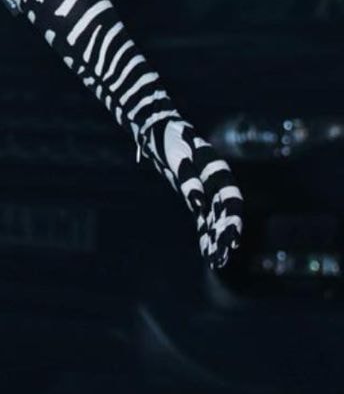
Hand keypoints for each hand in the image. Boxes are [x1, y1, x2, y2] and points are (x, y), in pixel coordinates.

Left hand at [155, 117, 243, 271]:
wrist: (161, 131)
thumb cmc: (171, 140)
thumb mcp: (178, 156)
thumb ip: (189, 179)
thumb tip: (198, 204)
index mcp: (216, 170)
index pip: (229, 198)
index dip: (231, 219)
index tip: (231, 238)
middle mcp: (215, 183)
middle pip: (224, 212)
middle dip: (225, 235)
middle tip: (224, 256)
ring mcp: (207, 191)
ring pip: (215, 219)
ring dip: (217, 240)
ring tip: (217, 262)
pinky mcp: (196, 198)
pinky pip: (204, 220)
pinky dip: (206, 236)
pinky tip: (208, 254)